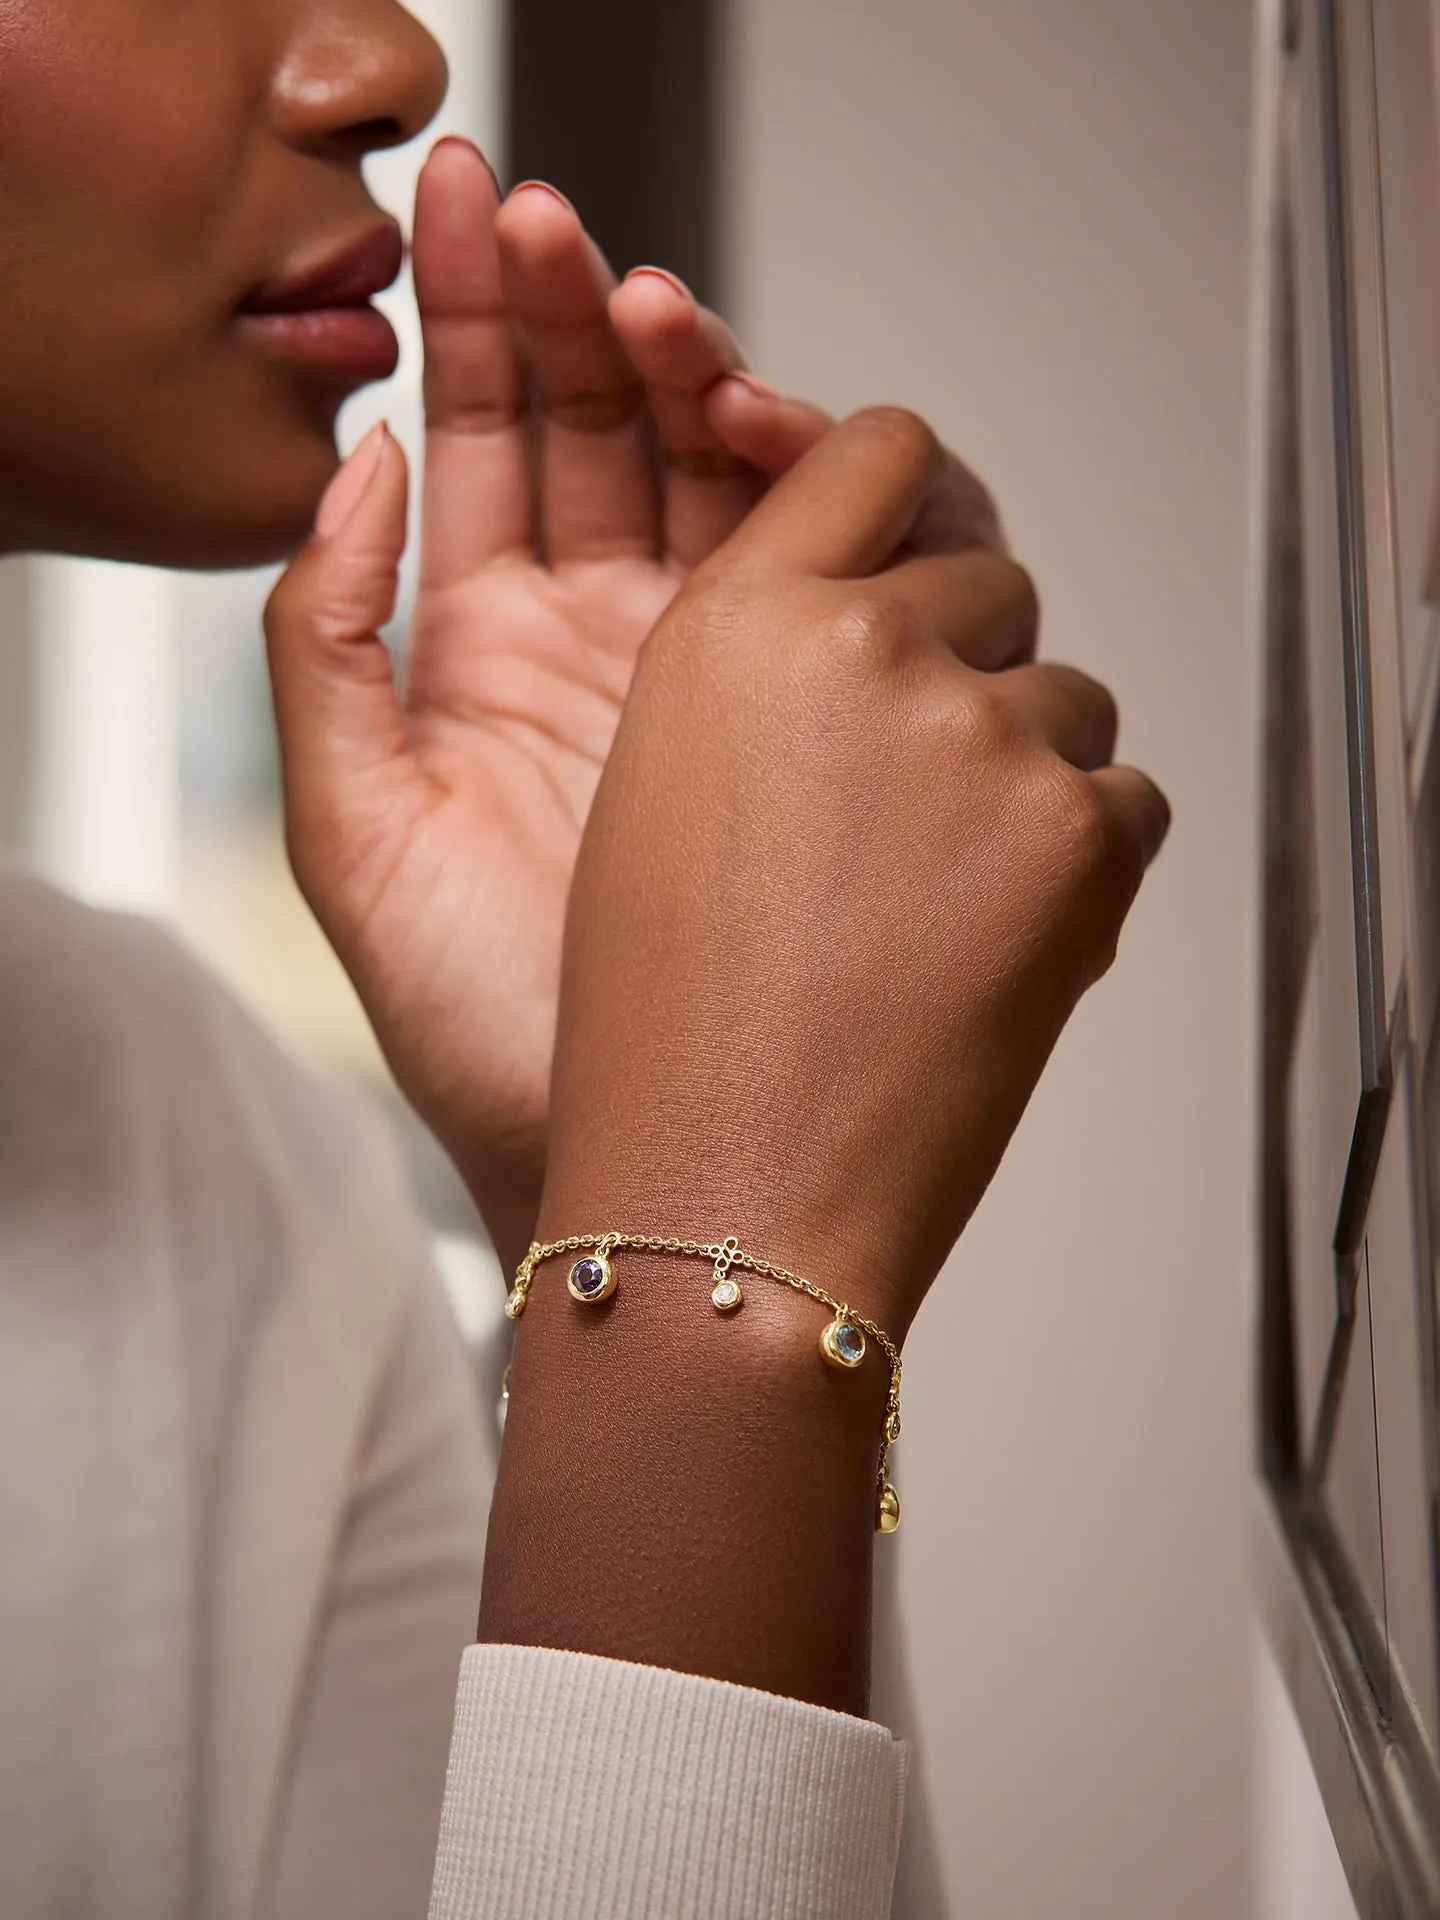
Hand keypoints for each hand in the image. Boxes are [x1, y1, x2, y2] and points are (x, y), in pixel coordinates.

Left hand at [264, 139, 828, 1263]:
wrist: (632, 1160)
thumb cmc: (473, 1032)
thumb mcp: (348, 836)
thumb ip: (322, 646)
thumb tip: (352, 464)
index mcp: (488, 649)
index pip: (489, 440)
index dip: (484, 319)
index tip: (485, 215)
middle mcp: (610, 641)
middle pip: (617, 430)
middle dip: (605, 322)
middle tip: (599, 257)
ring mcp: (724, 672)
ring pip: (737, 480)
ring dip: (720, 392)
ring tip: (693, 355)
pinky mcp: (825, 719)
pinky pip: (846, 572)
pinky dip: (836, 498)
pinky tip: (807, 460)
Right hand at [539, 405, 1169, 1334]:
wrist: (725, 1191)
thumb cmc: (658, 1020)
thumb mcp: (644, 781)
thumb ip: (753, 647)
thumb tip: (867, 595)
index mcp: (737, 619)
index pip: (879, 451)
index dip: (903, 499)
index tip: (910, 538)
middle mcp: (867, 647)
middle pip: (986, 575)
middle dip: (956, 657)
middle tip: (892, 789)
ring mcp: (986, 735)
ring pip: (1061, 692)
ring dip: (1016, 765)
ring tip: (918, 893)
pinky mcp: (1084, 834)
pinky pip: (1122, 794)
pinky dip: (1074, 856)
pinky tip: (974, 936)